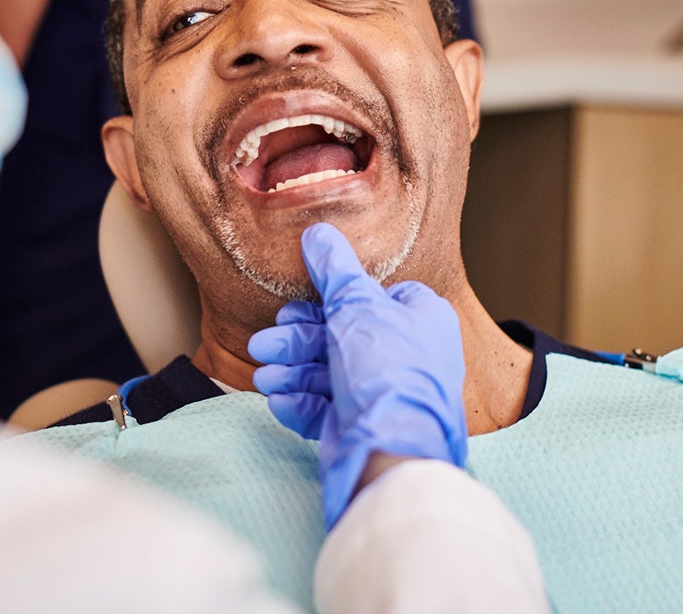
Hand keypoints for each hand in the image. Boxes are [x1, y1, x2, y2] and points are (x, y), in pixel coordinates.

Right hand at [248, 223, 467, 527]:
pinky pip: (327, 406)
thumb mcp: (357, 304)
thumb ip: (334, 270)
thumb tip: (318, 233)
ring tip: (263, 376)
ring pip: (327, 372)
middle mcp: (405, 354)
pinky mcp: (364, 424)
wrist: (392, 449)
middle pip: (339, 336)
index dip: (331, 299)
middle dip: (296, 341)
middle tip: (264, 343)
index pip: (372, 297)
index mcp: (418, 318)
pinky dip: (300, 402)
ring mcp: (384, 393)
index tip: (295, 304)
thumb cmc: (386, 368)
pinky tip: (279, 400)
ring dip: (291, 371)